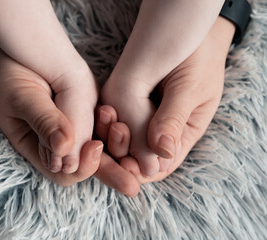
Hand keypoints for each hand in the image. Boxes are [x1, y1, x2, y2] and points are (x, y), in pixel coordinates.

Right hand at [0, 38, 140, 194]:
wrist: (7, 53)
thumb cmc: (7, 75)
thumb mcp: (20, 97)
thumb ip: (42, 121)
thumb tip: (65, 148)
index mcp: (37, 148)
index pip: (63, 172)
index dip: (82, 167)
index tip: (94, 146)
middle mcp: (57, 142)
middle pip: (86, 166)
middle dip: (110, 172)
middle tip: (133, 184)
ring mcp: (71, 126)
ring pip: (97, 145)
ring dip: (113, 145)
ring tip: (123, 131)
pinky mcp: (82, 109)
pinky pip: (100, 123)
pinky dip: (109, 123)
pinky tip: (114, 113)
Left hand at [96, 16, 235, 182]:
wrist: (188, 35)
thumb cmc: (199, 61)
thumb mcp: (192, 89)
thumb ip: (174, 120)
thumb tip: (162, 153)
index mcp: (179, 138)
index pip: (156, 168)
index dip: (139, 172)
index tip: (127, 163)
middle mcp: (155, 133)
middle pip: (132, 159)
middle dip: (120, 153)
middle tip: (119, 130)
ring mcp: (138, 119)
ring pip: (117, 142)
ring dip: (109, 135)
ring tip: (111, 115)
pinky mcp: (123, 104)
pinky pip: (110, 121)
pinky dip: (105, 120)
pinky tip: (105, 109)